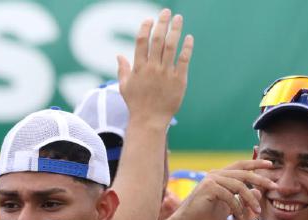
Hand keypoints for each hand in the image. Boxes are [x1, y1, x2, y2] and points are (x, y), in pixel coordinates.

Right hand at [117, 9, 193, 126]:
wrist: (150, 121)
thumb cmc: (136, 105)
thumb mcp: (125, 87)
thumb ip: (123, 69)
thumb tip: (118, 55)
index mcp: (139, 68)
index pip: (141, 42)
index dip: (145, 28)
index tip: (150, 19)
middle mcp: (152, 68)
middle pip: (157, 40)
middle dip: (162, 23)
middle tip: (167, 11)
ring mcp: (166, 74)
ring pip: (171, 47)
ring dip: (175, 30)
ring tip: (178, 18)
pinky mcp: (179, 80)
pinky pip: (183, 60)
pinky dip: (186, 48)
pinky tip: (189, 38)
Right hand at [166, 160, 275, 219]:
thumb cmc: (207, 214)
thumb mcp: (230, 206)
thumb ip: (243, 198)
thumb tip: (260, 192)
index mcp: (221, 175)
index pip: (241, 165)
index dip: (256, 163)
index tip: (270, 164)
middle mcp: (216, 174)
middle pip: (244, 173)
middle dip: (261, 180)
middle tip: (273, 187)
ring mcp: (212, 179)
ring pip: (239, 186)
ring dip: (250, 200)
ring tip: (256, 212)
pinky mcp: (209, 188)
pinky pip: (230, 195)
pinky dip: (237, 207)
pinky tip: (239, 217)